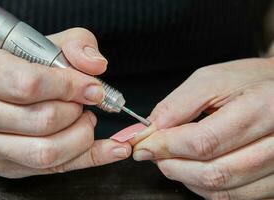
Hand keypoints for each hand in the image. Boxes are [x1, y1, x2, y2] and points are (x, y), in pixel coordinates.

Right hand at [0, 28, 130, 177]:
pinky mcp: (4, 164)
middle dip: (76, 111)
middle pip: (42, 121)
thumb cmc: (23, 64)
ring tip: (85, 119)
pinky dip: (92, 158)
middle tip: (84, 102)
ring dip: (81, 135)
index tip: (93, 88)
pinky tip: (113, 148)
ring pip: (47, 152)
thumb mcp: (47, 43)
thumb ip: (75, 45)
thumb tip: (95, 66)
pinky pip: (55, 169)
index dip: (68, 87)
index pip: (28, 85)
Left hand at [132, 58, 273, 198]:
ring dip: (186, 177)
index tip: (143, 144)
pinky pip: (235, 196)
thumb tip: (148, 131)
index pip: (204, 142)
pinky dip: (205, 186)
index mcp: (263, 109)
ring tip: (171, 158)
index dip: (167, 146)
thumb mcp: (211, 80)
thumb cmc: (250, 82)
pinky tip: (194, 168)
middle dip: (172, 165)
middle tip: (153, 152)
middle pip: (214, 172)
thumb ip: (177, 106)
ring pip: (223, 190)